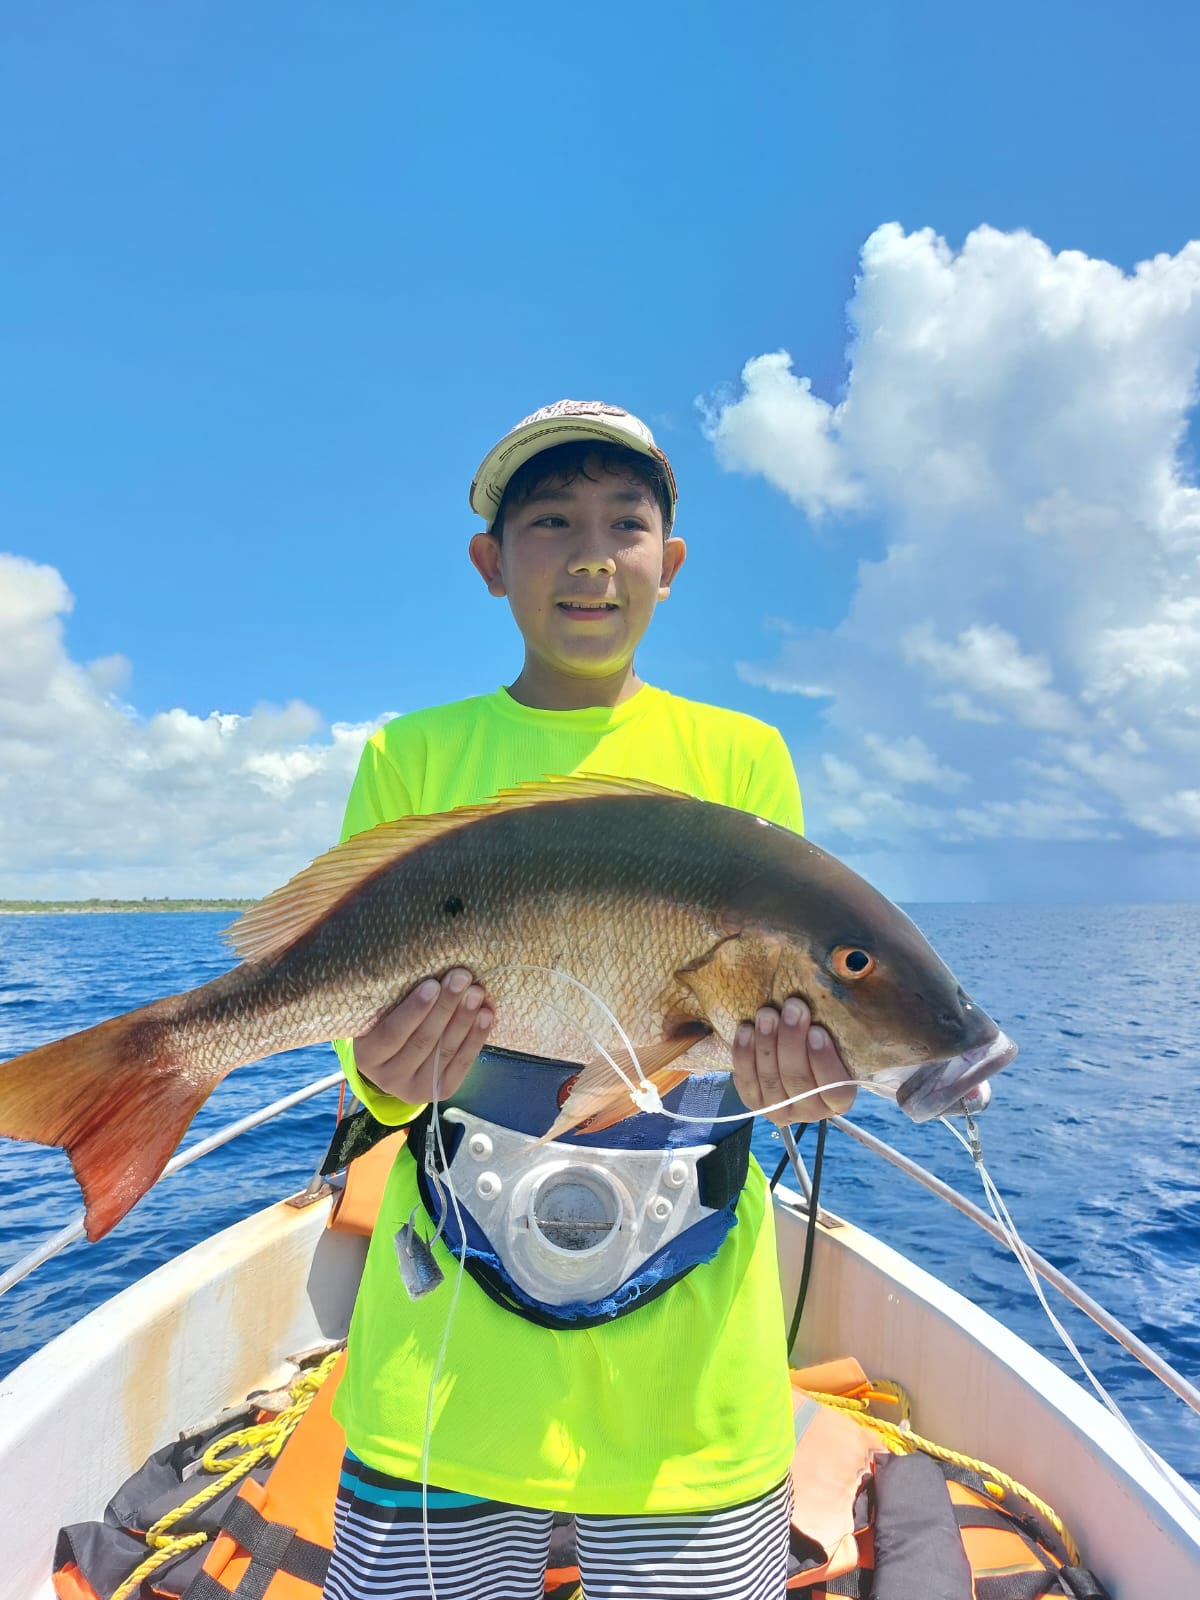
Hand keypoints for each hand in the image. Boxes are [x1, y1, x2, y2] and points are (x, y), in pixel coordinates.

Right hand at [352, 968, 493, 1104]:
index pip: (390, 1033)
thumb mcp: (379, 1014)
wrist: (394, 1062)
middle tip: (462, 977)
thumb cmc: (386, 1023)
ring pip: (444, 1051)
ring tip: (477, 992)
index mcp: (366, 1055)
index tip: (432, 983)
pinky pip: (461, 1064)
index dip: (413, 1010)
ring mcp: (414, 1088)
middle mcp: (387, 1077)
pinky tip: (487, 1015)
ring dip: (464, 1019)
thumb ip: (394, 998)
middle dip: (446, 1006)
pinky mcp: (440, 1090)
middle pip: (422, 1041)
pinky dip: (476, 1038)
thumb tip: (425, 962)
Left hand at [731, 998, 855, 1124]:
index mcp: (840, 1100)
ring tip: (767, 1013)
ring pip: (771, 1079)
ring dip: (767, 1042)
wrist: (788, 1058)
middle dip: (792, 1041)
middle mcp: (812, 1111)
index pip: (835, 1088)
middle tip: (792, 1008)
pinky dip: (744, 1053)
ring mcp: (781, 1110)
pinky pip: (746, 1080)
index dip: (824, 1061)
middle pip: (798, 1080)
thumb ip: (840, 1029)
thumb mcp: (837, 1040)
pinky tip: (746, 1029)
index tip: (817, 1031)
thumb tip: (845, 990)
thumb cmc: (819, 1043)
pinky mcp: (755, 1103)